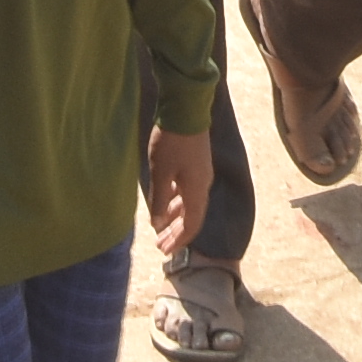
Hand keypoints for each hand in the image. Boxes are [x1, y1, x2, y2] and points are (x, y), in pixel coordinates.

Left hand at [141, 126, 212, 254]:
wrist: (186, 109)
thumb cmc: (171, 143)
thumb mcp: (160, 173)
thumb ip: (159, 200)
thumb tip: (158, 224)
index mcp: (197, 192)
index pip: (192, 225)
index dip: (179, 240)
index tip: (166, 251)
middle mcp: (203, 186)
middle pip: (192, 217)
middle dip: (176, 232)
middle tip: (160, 245)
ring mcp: (201, 174)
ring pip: (190, 203)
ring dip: (175, 217)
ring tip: (161, 227)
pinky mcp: (197, 163)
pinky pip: (188, 191)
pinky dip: (177, 201)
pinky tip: (165, 201)